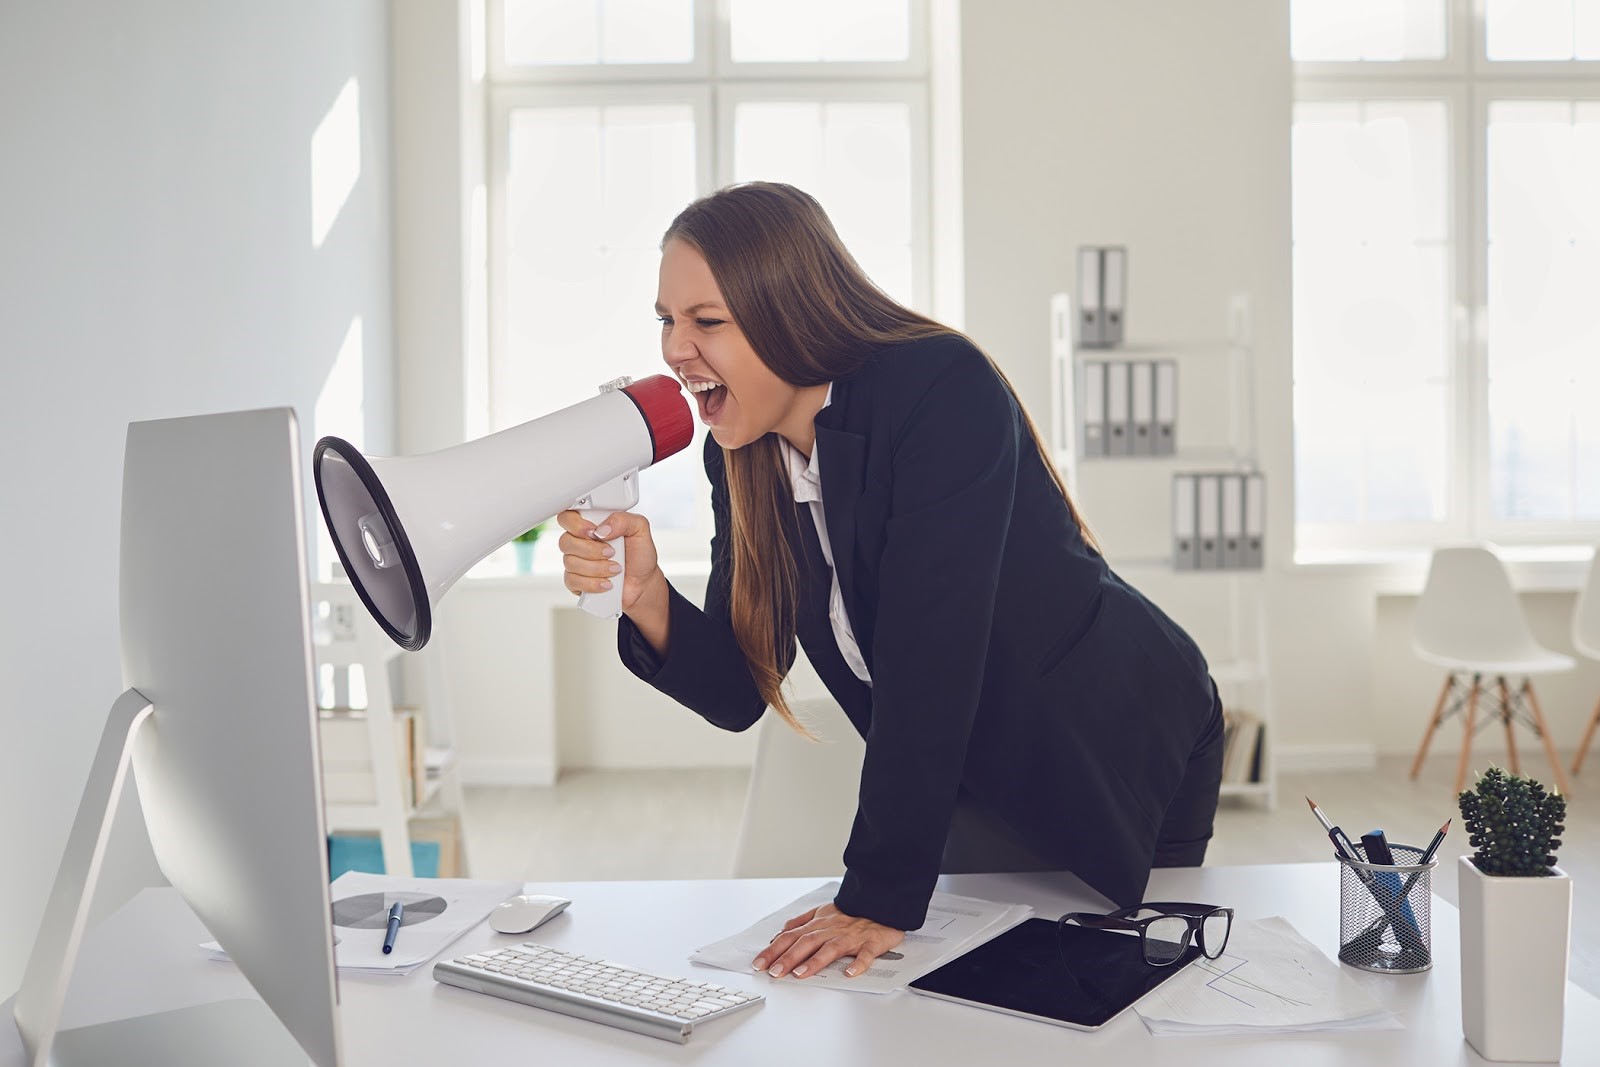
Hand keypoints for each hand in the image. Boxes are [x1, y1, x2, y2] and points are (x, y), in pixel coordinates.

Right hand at [555, 509, 663, 613]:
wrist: (642, 583)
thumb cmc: (639, 556)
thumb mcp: (639, 529)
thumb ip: (623, 520)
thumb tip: (602, 529)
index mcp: (591, 524)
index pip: (567, 517)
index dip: (576, 524)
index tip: (594, 531)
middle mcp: (580, 541)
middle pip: (565, 541)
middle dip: (591, 550)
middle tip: (611, 552)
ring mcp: (576, 561)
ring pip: (570, 562)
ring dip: (597, 568)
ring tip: (615, 568)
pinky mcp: (575, 581)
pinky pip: (572, 581)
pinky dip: (593, 583)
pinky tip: (606, 582)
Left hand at [751, 903, 903, 979]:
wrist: (882, 903)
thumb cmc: (851, 913)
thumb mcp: (821, 912)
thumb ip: (800, 922)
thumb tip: (780, 933)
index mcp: (818, 924)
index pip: (791, 937)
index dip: (774, 950)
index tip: (759, 963)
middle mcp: (831, 929)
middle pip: (806, 942)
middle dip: (788, 957)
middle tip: (774, 972)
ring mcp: (851, 936)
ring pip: (831, 948)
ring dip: (815, 961)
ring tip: (800, 973)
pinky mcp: (871, 943)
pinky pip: (865, 954)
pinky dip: (858, 963)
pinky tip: (849, 972)